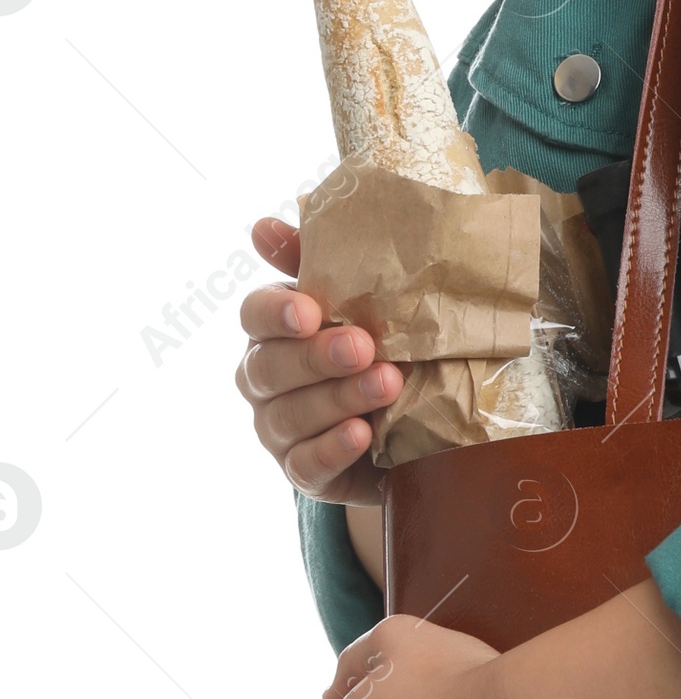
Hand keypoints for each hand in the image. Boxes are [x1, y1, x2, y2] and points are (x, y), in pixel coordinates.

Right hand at [235, 215, 403, 505]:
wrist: (407, 422)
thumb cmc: (375, 345)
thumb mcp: (357, 301)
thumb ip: (315, 262)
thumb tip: (261, 227)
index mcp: (272, 330)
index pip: (254, 315)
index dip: (276, 313)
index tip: (310, 311)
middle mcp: (263, 378)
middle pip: (271, 367)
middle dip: (317, 357)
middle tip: (365, 347)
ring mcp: (277, 430)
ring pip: (291, 416)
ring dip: (338, 399)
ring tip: (387, 385)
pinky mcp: (303, 472)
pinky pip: (306, 465)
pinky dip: (333, 449)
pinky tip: (362, 434)